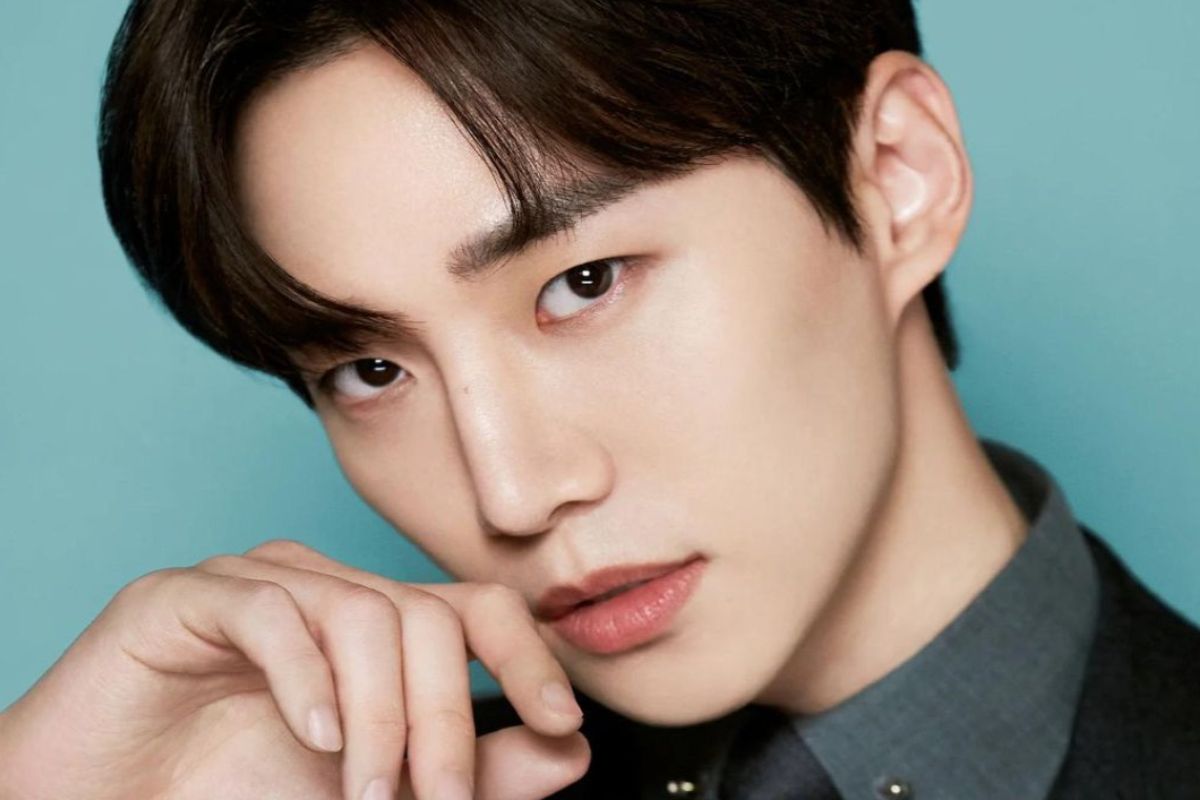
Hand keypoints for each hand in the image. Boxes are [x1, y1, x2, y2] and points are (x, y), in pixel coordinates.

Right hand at [0, 539, 589, 799]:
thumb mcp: (378, 790)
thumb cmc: (235, 795)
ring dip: (380, 716)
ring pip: (361, 613)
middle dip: (446, 720)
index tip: (561, 719)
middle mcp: (326, 591)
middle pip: (428, 618)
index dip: (528, 657)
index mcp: (378, 626)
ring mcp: (258, 583)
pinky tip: (313, 737)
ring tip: (364, 792)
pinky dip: (305, 680)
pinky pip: (269, 611)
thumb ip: (473, 770)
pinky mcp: (186, 596)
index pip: (478, 609)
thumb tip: (569, 750)